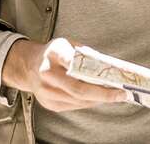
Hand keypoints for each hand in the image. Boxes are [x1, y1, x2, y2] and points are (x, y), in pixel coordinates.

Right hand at [2, 38, 125, 111]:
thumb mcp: (69, 44)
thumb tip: (109, 68)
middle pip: (78, 89)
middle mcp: (47, 74)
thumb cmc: (54, 53)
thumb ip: (86, 55)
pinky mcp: (48, 103)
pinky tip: (99, 98)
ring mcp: (46, 91)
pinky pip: (73, 105)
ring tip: (115, 96)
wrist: (28, 65)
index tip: (112, 78)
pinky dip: (89, 102)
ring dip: (99, 99)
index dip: (93, 73)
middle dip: (103, 94)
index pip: (72, 63)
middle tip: (121, 94)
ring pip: (78, 100)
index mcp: (53, 53)